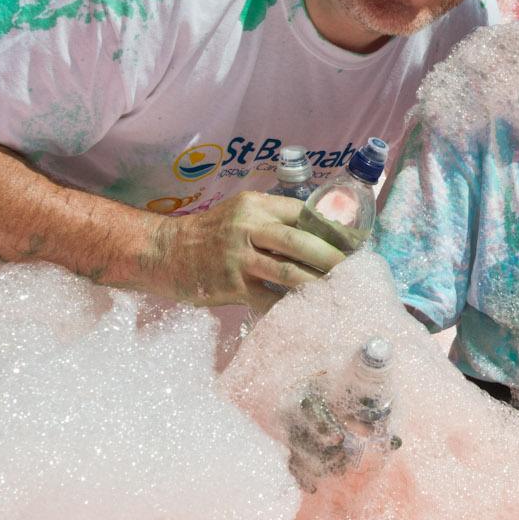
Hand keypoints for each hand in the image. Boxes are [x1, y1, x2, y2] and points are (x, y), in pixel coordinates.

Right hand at [153, 191, 345, 310]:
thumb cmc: (208, 234)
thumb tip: (318, 235)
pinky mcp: (231, 285)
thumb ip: (272, 220)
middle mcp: (248, 227)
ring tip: (339, 292)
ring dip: (317, 284)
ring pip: (288, 272)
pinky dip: (290, 307)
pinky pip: (268, 299)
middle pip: (300, 241)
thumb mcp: (239, 214)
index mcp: (256, 206)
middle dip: (332, 257)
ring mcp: (239, 257)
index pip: (302, 213)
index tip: (353, 242)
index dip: (331, 228)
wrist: (165, 252)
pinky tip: (308, 313)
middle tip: (353, 270)